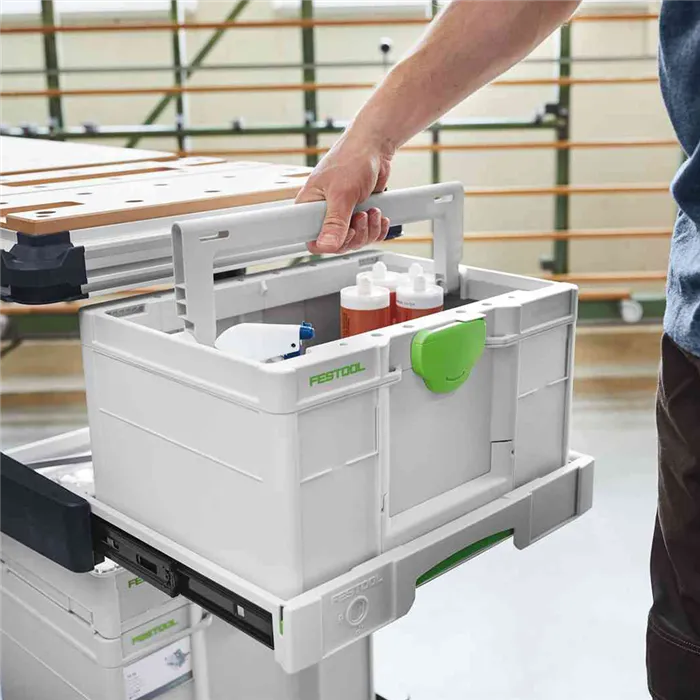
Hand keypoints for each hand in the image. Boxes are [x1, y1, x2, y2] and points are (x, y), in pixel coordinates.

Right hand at [295, 132, 393, 253]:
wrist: (375, 147)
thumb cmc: (351, 159)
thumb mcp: (342, 193)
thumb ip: (334, 223)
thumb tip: (327, 246)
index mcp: (310, 207)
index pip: (312, 240)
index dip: (328, 244)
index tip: (343, 235)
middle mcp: (325, 213)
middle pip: (338, 244)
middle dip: (355, 235)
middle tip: (360, 217)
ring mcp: (343, 215)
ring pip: (355, 241)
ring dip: (368, 230)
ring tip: (371, 211)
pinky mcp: (359, 215)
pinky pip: (368, 234)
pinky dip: (377, 228)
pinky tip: (379, 215)